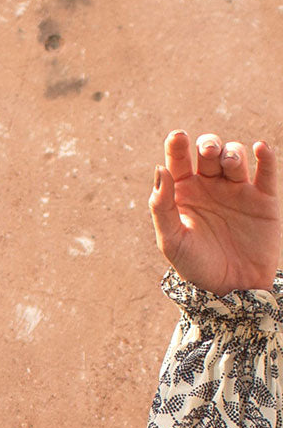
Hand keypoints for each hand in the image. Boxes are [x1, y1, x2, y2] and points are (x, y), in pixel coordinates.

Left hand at [148, 131, 279, 293]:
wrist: (232, 290)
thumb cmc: (196, 267)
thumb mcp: (172, 241)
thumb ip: (162, 207)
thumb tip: (160, 169)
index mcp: (184, 194)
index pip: (178, 161)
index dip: (177, 145)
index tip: (177, 136)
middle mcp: (210, 187)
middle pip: (209, 151)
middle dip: (208, 144)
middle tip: (207, 151)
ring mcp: (237, 190)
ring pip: (235, 157)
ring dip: (231, 153)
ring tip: (228, 163)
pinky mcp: (263, 198)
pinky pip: (267, 170)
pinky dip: (265, 156)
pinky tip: (260, 149)